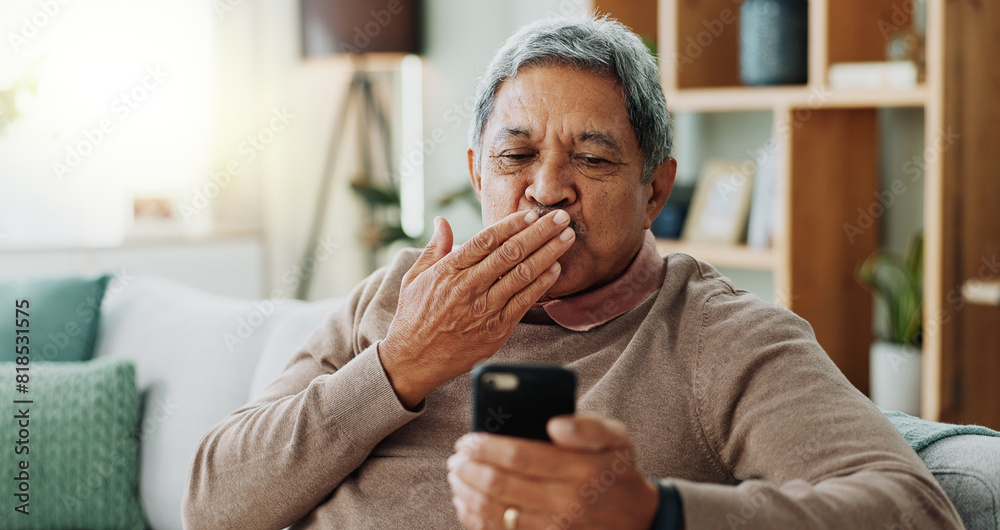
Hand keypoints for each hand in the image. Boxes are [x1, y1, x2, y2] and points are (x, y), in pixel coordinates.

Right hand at [379, 210, 574, 407]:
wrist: (413, 360)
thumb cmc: (414, 317)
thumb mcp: (415, 278)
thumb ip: (434, 249)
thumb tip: (443, 221)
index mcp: (448, 271)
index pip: (486, 240)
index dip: (511, 224)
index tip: (531, 213)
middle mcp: (468, 288)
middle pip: (510, 253)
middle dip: (539, 232)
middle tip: (560, 218)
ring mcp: (483, 310)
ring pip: (522, 275)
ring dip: (548, 254)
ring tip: (566, 238)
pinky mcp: (495, 330)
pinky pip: (524, 302)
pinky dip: (542, 284)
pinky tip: (556, 269)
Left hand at [448, 414, 659, 528]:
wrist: (636, 519)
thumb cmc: (616, 469)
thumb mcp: (617, 438)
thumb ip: (588, 427)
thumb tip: (555, 422)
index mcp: (580, 469)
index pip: (520, 455)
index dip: (486, 447)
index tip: (467, 439)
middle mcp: (566, 502)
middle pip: (501, 485)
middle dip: (469, 469)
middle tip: (456, 457)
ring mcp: (556, 528)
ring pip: (496, 513)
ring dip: (467, 493)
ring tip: (457, 476)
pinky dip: (476, 519)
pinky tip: (466, 502)